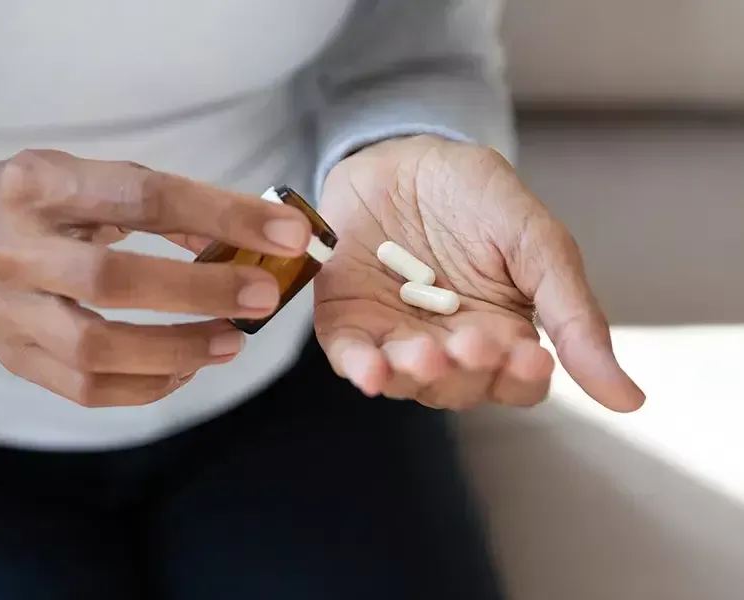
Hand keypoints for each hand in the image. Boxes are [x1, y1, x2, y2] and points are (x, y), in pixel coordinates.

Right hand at [0, 150, 311, 406]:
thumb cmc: (26, 204)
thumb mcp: (79, 176)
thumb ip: (152, 200)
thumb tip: (236, 237)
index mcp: (39, 185)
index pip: (141, 196)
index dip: (221, 214)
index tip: (286, 230)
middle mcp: (16, 249)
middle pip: (113, 281)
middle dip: (202, 292)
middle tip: (263, 297)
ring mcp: (9, 311)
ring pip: (96, 349)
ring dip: (179, 351)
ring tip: (234, 341)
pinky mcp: (13, 357)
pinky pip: (85, 390)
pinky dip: (147, 387)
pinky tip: (186, 370)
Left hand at [314, 136, 643, 411]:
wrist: (402, 156)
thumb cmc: (476, 197)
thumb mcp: (535, 241)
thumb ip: (573, 313)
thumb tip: (631, 402)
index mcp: (503, 335)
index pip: (518, 382)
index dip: (522, 377)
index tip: (531, 356)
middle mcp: (449, 347)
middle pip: (461, 388)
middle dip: (466, 372)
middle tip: (470, 342)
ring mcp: (396, 338)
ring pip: (407, 380)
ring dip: (415, 374)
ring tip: (423, 355)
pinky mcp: (349, 324)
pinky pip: (352, 357)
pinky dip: (360, 368)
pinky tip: (370, 370)